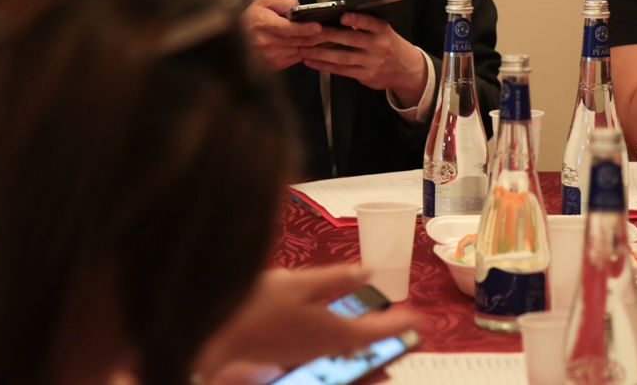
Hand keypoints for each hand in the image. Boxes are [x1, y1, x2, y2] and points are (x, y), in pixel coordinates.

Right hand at [195, 265, 419, 381]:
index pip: (378, 331)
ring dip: (371, 353)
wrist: (213, 339)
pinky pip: (330, 364)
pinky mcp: (294, 364)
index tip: (423, 322)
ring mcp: (309, 362)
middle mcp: (326, 354)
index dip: (402, 326)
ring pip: (350, 362)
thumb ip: (336, 279)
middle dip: (391, 343)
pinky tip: (346, 350)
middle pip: (368, 352)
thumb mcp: (299, 283)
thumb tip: (367, 271)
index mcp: (333, 332)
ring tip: (388, 346)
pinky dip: (346, 358)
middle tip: (412, 335)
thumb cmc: (255, 307)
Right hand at [241, 0, 325, 70]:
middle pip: (299, 41)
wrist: (236, 41)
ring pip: (301, 51)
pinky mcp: (276, 64)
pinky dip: (310, 53)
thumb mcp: (263, 2)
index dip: (304, 28)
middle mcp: (267, 42)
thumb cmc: (251, 19)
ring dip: (317, 46)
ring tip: (332, 38)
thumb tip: (296, 8)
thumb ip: (282, 2)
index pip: (287, 29)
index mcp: (263, 24)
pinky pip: (298, 58)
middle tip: (335, 31)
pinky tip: (320, 47)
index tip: (317, 26)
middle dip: (319, 36)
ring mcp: (272, 55)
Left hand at [300, 13, 427, 104]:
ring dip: (320, 54)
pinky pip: (341, 70)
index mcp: (382, 31)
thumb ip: (366, 24)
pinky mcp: (365, 76)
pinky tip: (312, 62)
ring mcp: (371, 63)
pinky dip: (325, 66)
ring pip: (342, 57)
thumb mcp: (384, 30)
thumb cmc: (389, 45)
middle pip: (350, 40)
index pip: (369, 22)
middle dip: (327, 36)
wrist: (406, 69)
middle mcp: (378, 46)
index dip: (357, 20)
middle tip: (309, 33)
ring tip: (304, 49)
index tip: (343, 17)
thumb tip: (339, 16)